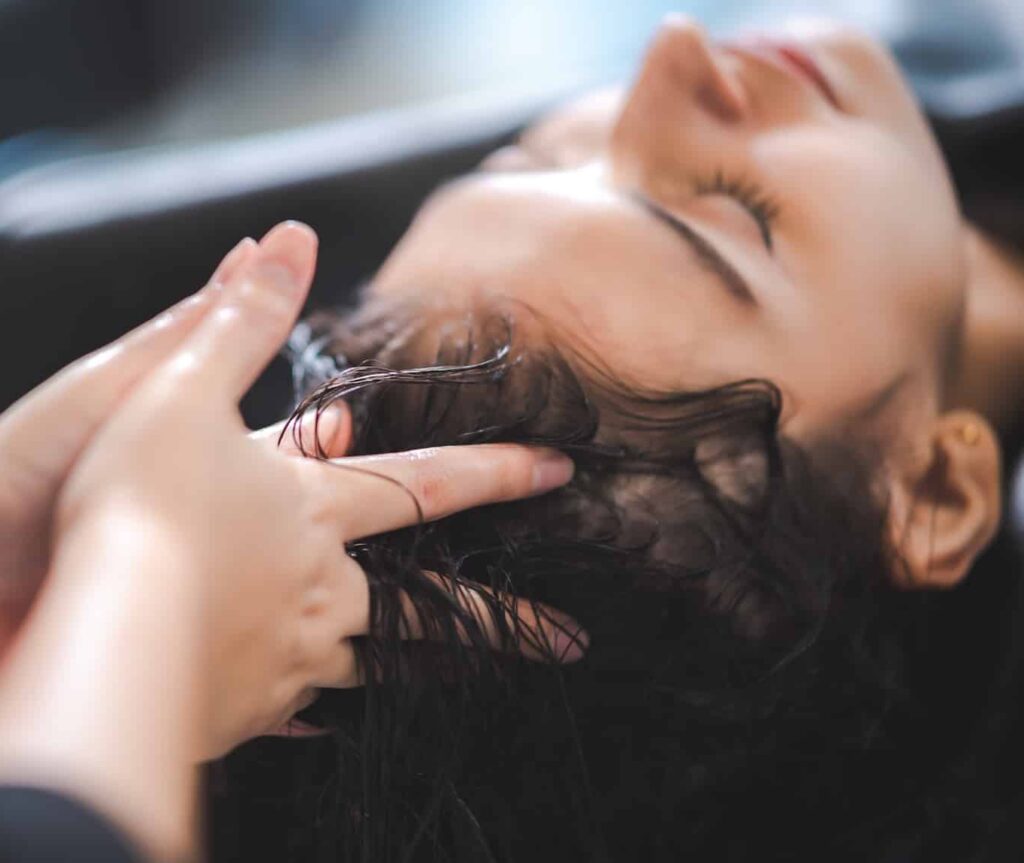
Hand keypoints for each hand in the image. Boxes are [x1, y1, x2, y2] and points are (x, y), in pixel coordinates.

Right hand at [51, 222, 576, 758]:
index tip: (558, 471)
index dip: (496, 472)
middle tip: (569, 640)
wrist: (95, 629)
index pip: (429, 481)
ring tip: (476, 679)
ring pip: (380, 665)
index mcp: (318, 507)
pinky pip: (299, 707)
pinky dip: (312, 706)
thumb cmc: (136, 505)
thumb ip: (241, 319)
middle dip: (506, 623)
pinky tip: (317, 715)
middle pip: (433, 606)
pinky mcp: (254, 707)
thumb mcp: (180, 388)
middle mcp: (325, 585)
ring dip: (429, 669)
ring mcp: (295, 653)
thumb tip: (289, 237)